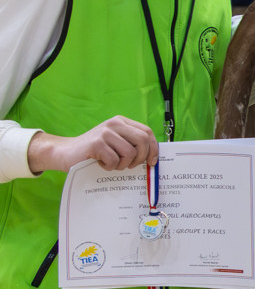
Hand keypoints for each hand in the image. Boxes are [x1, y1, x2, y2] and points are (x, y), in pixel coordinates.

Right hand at [27, 116, 156, 173]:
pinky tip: (101, 163)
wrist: (65, 152)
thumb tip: (154, 157)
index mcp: (121, 122)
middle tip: (129, 165)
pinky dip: (110, 167)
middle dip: (140, 158)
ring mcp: (105, 133)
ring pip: (130, 153)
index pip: (147, 132)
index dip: (153, 148)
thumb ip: (132, 144)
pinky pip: (114, 160)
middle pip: (142, 141)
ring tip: (111, 163)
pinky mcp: (96, 144)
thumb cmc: (95, 151)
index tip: (152, 162)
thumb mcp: (116, 143)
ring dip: (122, 164)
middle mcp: (114, 124)